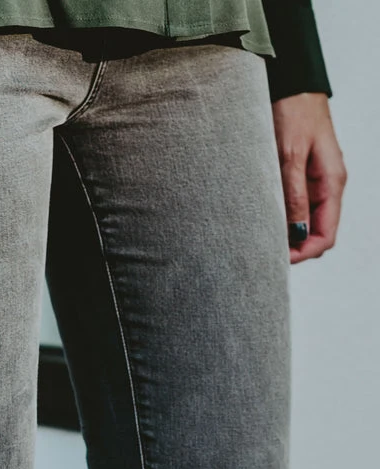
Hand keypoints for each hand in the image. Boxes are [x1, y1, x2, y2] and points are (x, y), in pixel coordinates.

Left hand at [271, 93, 346, 263]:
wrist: (290, 85)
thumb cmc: (292, 113)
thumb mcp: (290, 156)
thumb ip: (294, 196)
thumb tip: (297, 234)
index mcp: (332, 183)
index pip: (327, 236)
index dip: (304, 253)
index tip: (277, 260)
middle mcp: (327, 186)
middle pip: (316, 234)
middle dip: (294, 248)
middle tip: (262, 252)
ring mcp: (314, 182)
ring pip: (304, 223)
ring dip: (285, 234)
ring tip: (257, 238)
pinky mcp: (300, 176)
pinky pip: (294, 207)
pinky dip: (280, 218)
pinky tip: (260, 219)